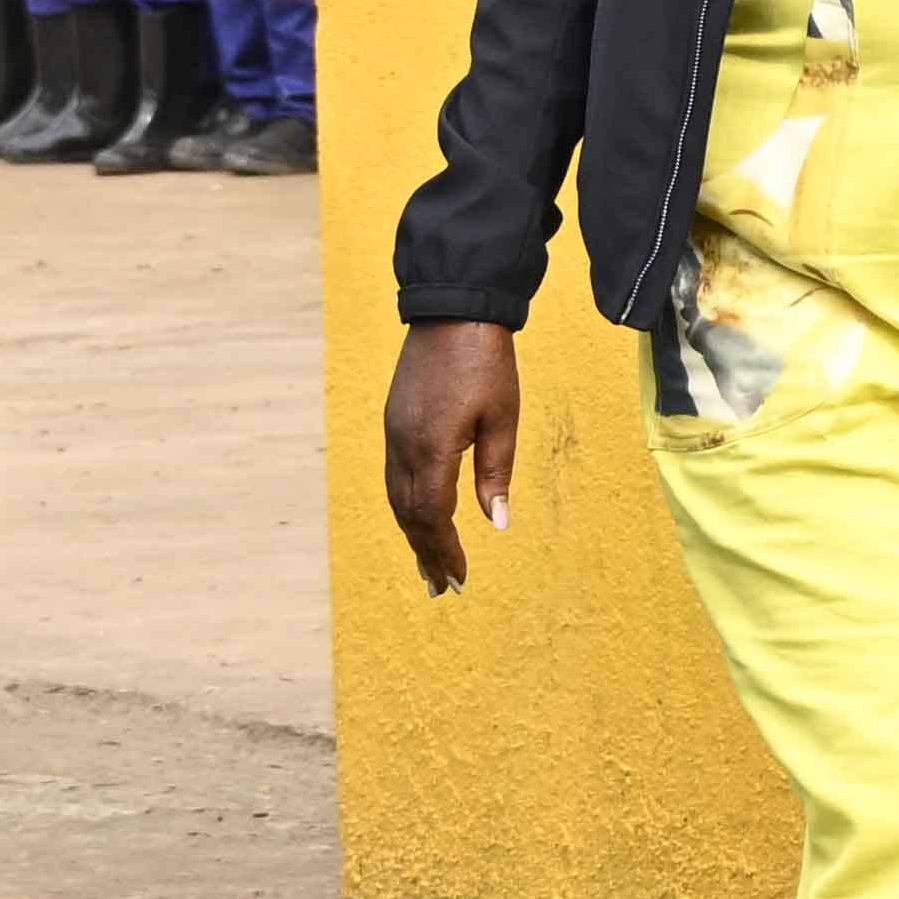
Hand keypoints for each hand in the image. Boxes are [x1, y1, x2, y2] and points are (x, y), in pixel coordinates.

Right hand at [380, 315, 523, 592]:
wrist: (453, 310)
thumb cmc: (486, 362)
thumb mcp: (503, 418)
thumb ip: (496, 472)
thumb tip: (498, 523)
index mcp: (432, 448)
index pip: (433, 517)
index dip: (445, 551)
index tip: (459, 579)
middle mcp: (403, 446)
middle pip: (409, 515)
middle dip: (425, 553)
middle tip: (441, 589)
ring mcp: (394, 433)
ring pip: (396, 498)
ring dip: (412, 534)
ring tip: (427, 565)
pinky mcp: (394, 421)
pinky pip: (394, 476)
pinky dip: (405, 506)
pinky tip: (418, 518)